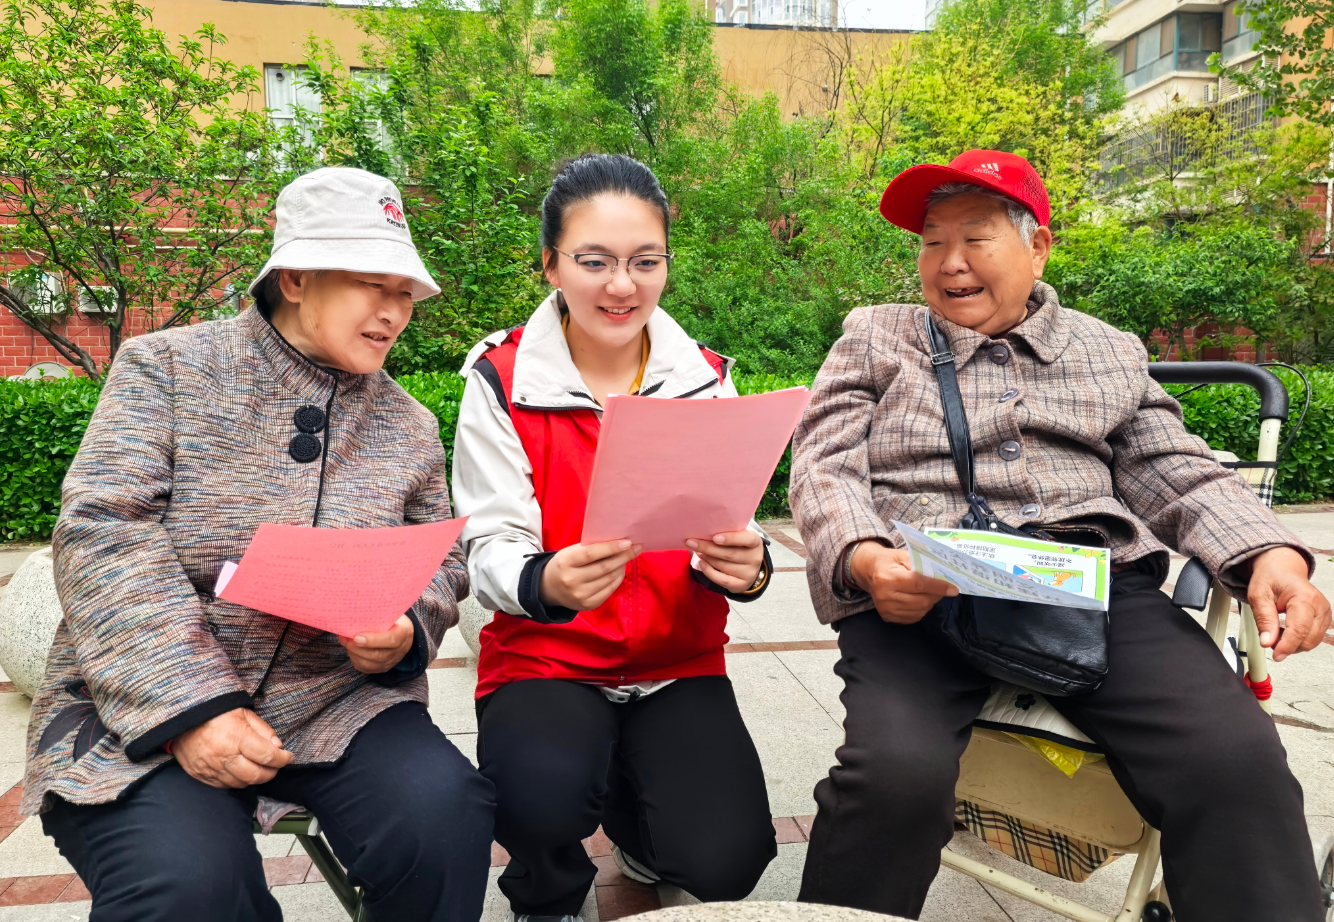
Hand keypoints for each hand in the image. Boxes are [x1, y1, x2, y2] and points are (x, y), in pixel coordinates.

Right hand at [173, 708, 293, 788]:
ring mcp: (211, 768)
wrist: (182, 718)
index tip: (288, 757)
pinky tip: (241, 772)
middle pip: (256, 775)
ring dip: (254, 778)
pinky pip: (224, 786)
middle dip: (271, 772)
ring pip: (241, 783)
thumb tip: (278, 747)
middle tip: (276, 765)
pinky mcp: (201, 775)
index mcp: (237, 737)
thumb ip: (263, 730)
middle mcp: (224, 756)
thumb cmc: (215, 713)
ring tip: (259, 768)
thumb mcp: (244, 713)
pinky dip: (237, 781)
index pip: (268, 756)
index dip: (283, 759)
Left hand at [338, 614, 415, 673]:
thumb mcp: (391, 611)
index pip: (391, 640)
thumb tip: (355, 607)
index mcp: (404, 632)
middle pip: (377, 655)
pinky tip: (350, 649)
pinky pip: (365, 668)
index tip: (356, 637)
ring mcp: (391, 661)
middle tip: (344, 637)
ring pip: (369, 663)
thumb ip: (378, 612)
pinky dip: (354, 659)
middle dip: (357, 648)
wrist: (400, 632)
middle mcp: (400, 650)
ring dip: (353, 653)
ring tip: (344, 641)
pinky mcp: (381, 668)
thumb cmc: (392, 618)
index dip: (373, 640)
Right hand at [541, 539, 643, 610]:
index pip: (592, 554)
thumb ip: (591, 547)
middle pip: (605, 567)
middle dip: (624, 557)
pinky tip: (620, 570)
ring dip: (622, 567)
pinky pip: (609, 590)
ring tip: (627, 558)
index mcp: (566, 562)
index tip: (628, 542)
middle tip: (636, 548)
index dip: (612, 548)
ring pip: (610, 579)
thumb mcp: (571, 551)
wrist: (548, 587)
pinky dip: (618, 579)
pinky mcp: (587, 605)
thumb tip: (619, 543)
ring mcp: (580, 595)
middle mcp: (572, 580)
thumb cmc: (564, 563)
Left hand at [687, 530, 763, 591]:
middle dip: (708, 548)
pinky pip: (722, 580)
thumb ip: (726, 533)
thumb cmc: (739, 546)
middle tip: (692, 542)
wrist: (748, 566)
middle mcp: (755, 558)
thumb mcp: (738, 536)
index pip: (747, 539)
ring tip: (697, 551)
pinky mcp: (741, 585)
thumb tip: (703, 532)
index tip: (715, 537)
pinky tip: (701, 564)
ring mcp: (749, 573)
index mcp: (756, 541)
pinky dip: (709, 571)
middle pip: (729, 554)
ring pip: (723, 566)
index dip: (731, 538)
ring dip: (707, 558)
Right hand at [850, 542, 957, 623]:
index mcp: (888, 578)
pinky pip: (913, 617)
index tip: (953, 589)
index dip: (938, 587)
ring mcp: (885, 609)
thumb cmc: (889, 561)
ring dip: (930, 602)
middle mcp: (884, 596)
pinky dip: (922, 609)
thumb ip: (922, 565)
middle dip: (936, 595)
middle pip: (921, 600)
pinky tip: (920, 599)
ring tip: (930, 592)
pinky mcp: (887, 617)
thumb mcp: (903, 555)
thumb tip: (943, 577)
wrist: (868, 571)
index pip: (918, 584)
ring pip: (920, 611)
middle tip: (943, 588)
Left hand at [1247, 546, 1330, 661]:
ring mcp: (1324, 613)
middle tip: (1268, 639)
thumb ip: (1264, 619)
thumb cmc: (1271, 578)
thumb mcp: (1258, 595)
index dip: (1287, 645)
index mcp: (1304, 597)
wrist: (1282, 569)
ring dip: (1293, 644)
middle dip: (1288, 646)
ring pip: (1312, 642)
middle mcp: (1319, 605)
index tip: (1275, 654)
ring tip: (1275, 632)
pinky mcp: (1324, 619)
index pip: (1299, 629)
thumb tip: (1267, 641)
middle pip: (1308, 639)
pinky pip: (1313, 638)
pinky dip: (1298, 640)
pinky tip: (1285, 632)